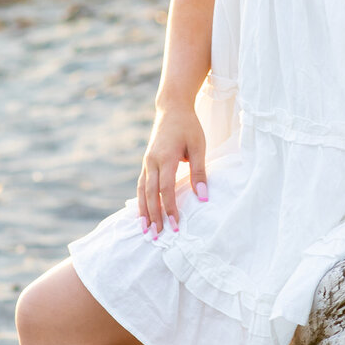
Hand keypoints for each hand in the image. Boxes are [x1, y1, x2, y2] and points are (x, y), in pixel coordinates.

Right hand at [138, 105, 207, 236]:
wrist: (172, 108)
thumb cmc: (188, 126)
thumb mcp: (199, 147)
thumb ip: (199, 172)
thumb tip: (203, 198)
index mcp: (165, 157)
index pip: (165, 190)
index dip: (169, 209)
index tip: (175, 226)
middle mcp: (152, 161)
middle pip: (150, 194)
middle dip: (153, 216)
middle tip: (156, 236)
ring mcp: (146, 162)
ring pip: (142, 191)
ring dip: (143, 211)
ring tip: (145, 230)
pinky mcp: (146, 162)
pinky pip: (142, 184)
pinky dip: (141, 200)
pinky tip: (143, 212)